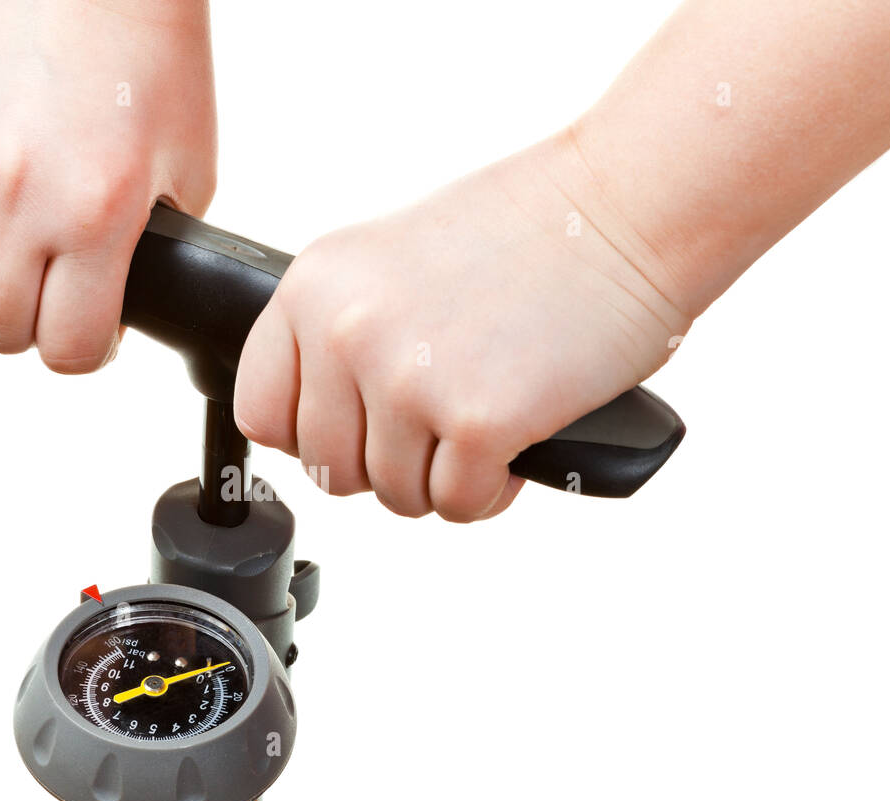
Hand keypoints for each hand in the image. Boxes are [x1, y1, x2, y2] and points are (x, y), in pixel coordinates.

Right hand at [0, 0, 215, 371]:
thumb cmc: (149, 58)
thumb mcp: (188, 169)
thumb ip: (156, 251)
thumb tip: (119, 307)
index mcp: (97, 211)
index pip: (68, 348)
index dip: (81, 350)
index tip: (85, 328)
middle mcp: (20, 192)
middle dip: (24, 327)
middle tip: (40, 294)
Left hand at [234, 132, 691, 522]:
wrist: (627, 206)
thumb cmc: (524, 230)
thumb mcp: (388, 263)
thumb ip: (340, 335)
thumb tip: (326, 423)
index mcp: (311, 288)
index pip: (261, 414)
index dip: (316, 436)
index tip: (359, 428)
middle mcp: (344, 332)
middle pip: (329, 469)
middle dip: (387, 464)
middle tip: (437, 430)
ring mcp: (405, 379)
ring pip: (395, 495)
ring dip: (442, 478)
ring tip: (483, 426)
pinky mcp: (475, 420)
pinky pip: (455, 505)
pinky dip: (487, 492)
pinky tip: (512, 447)